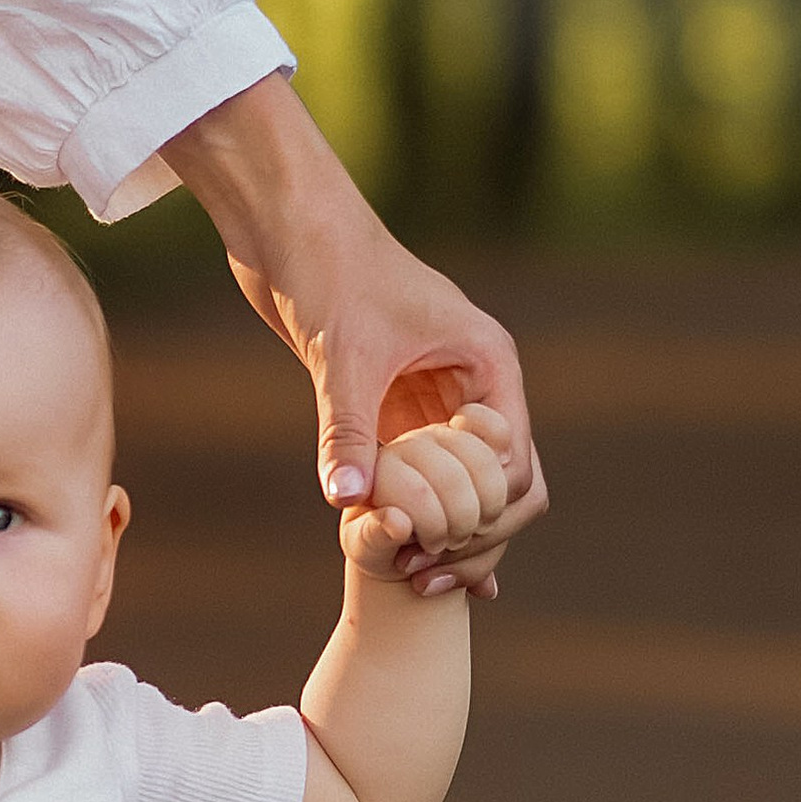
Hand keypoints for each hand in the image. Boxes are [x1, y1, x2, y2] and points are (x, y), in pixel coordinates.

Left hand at [162, 77, 546, 592]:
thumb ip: (348, 429)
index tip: (441, 551)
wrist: (286, 222)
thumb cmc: (330, 268)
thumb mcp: (344, 354)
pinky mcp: (391, 401)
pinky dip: (409, 508)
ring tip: (416, 578)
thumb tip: (347, 505)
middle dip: (474, 533)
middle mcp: (470, 382)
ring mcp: (432, 394)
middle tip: (432, 579)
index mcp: (486, 364)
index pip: (514, 461)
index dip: (486, 515)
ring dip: (443, 528)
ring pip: (457, 480)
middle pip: (499, 481)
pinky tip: (395, 553)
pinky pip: (414, 469)